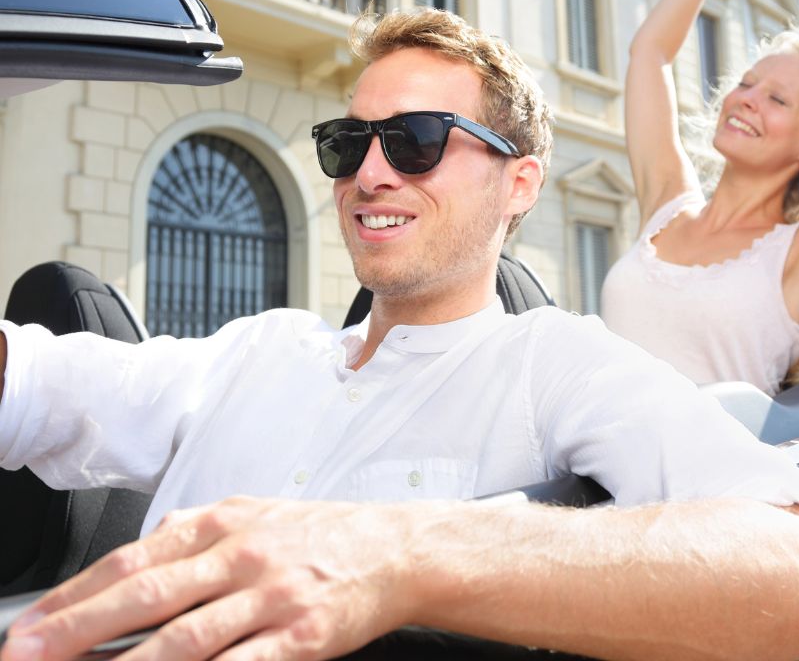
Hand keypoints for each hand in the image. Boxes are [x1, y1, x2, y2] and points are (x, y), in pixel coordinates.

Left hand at [0, 497, 420, 660]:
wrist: (399, 549)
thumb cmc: (325, 536)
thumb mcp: (257, 514)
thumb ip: (198, 532)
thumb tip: (141, 551)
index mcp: (224, 523)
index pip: (132, 560)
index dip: (73, 595)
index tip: (28, 627)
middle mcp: (243, 555)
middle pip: (146, 595)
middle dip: (76, 630)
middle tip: (25, 656)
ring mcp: (272, 596)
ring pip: (186, 637)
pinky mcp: (301, 636)